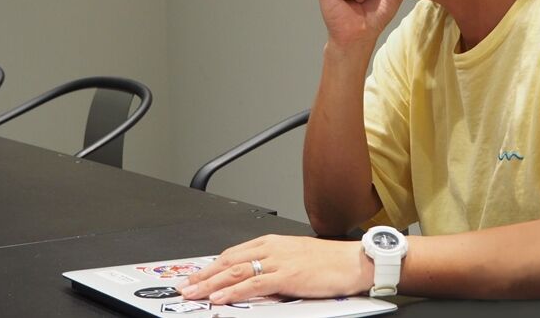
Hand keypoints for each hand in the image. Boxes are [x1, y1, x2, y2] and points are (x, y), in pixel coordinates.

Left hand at [178, 235, 372, 304]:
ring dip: (210, 284)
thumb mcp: (295, 257)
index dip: (212, 265)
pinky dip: (233, 291)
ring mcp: (278, 261)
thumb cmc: (330, 261)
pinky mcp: (286, 275)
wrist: (354, 260)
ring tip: (193, 292)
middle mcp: (271, 248)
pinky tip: (219, 298)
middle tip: (185, 285)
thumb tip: (253, 278)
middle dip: (204, 275)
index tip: (196, 275)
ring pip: (235, 272)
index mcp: (272, 242)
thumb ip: (273, 265)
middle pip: (228, 261)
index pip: (233, 253)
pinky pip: (253, 284)